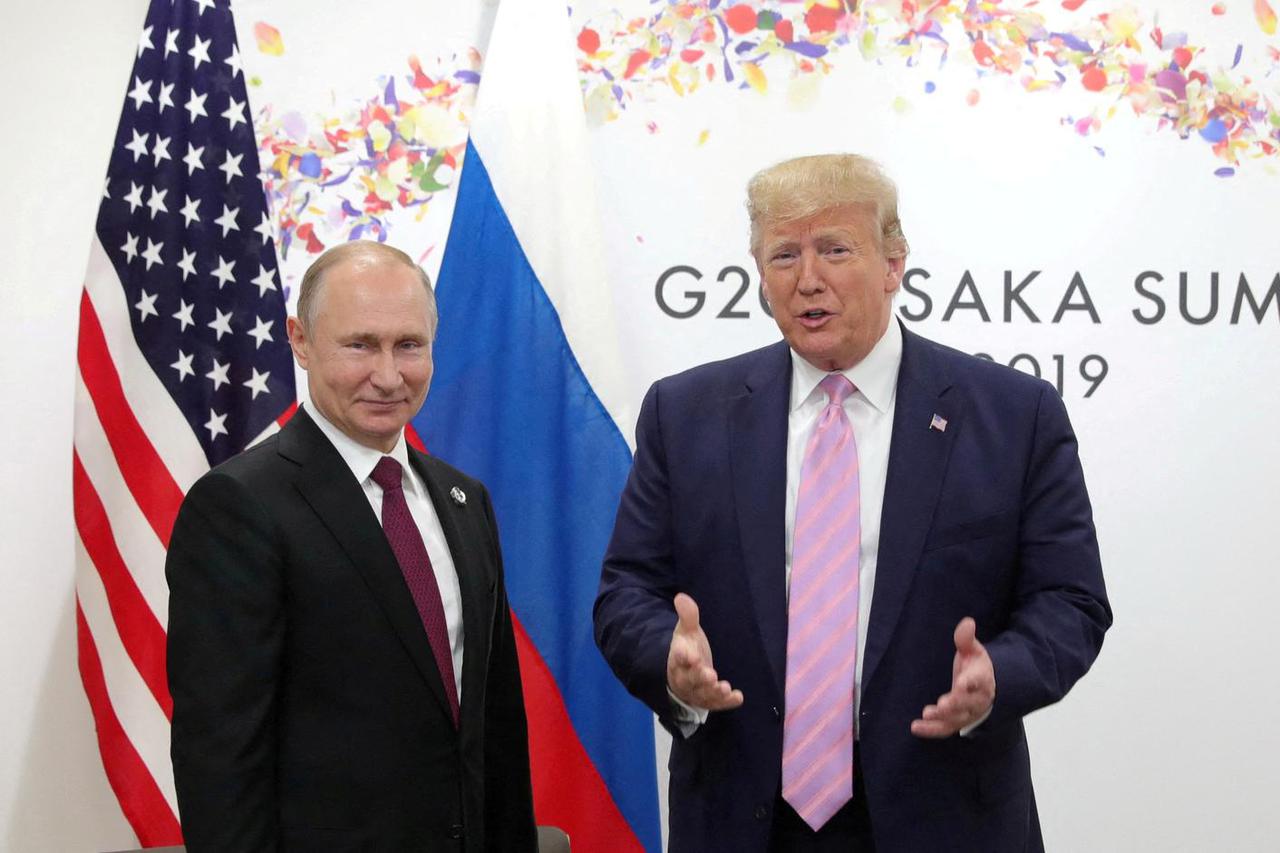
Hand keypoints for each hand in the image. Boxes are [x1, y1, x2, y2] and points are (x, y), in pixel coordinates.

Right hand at [666, 593, 743, 710]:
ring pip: (702, 694)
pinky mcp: (709, 700)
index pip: (678, 658)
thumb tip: (681, 597)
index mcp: (678, 659)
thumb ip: (687, 616)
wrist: (686, 673)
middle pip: (690, 679)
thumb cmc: (688, 649)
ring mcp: (696, 691)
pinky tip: (738, 697)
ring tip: (724, 687)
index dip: (683, 657)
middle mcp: (685, 677)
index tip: (690, 654)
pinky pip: (716, 704)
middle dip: (699, 677)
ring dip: (713, 692)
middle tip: (710, 674)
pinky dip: (726, 703)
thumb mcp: (687, 631)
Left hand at [911, 617, 994, 737]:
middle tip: (942, 705)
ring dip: (942, 719)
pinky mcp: (956, 722)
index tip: (961, 683)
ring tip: (927, 714)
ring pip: (957, 719)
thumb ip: (966, 639)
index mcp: (982, 679)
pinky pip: (945, 729)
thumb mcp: (973, 650)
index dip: (970, 683)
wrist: (988, 688)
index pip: (978, 681)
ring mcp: (967, 713)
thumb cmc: (976, 666)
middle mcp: (977, 699)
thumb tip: (967, 622)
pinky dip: (932, 730)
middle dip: (955, 705)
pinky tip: (916, 727)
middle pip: (968, 704)